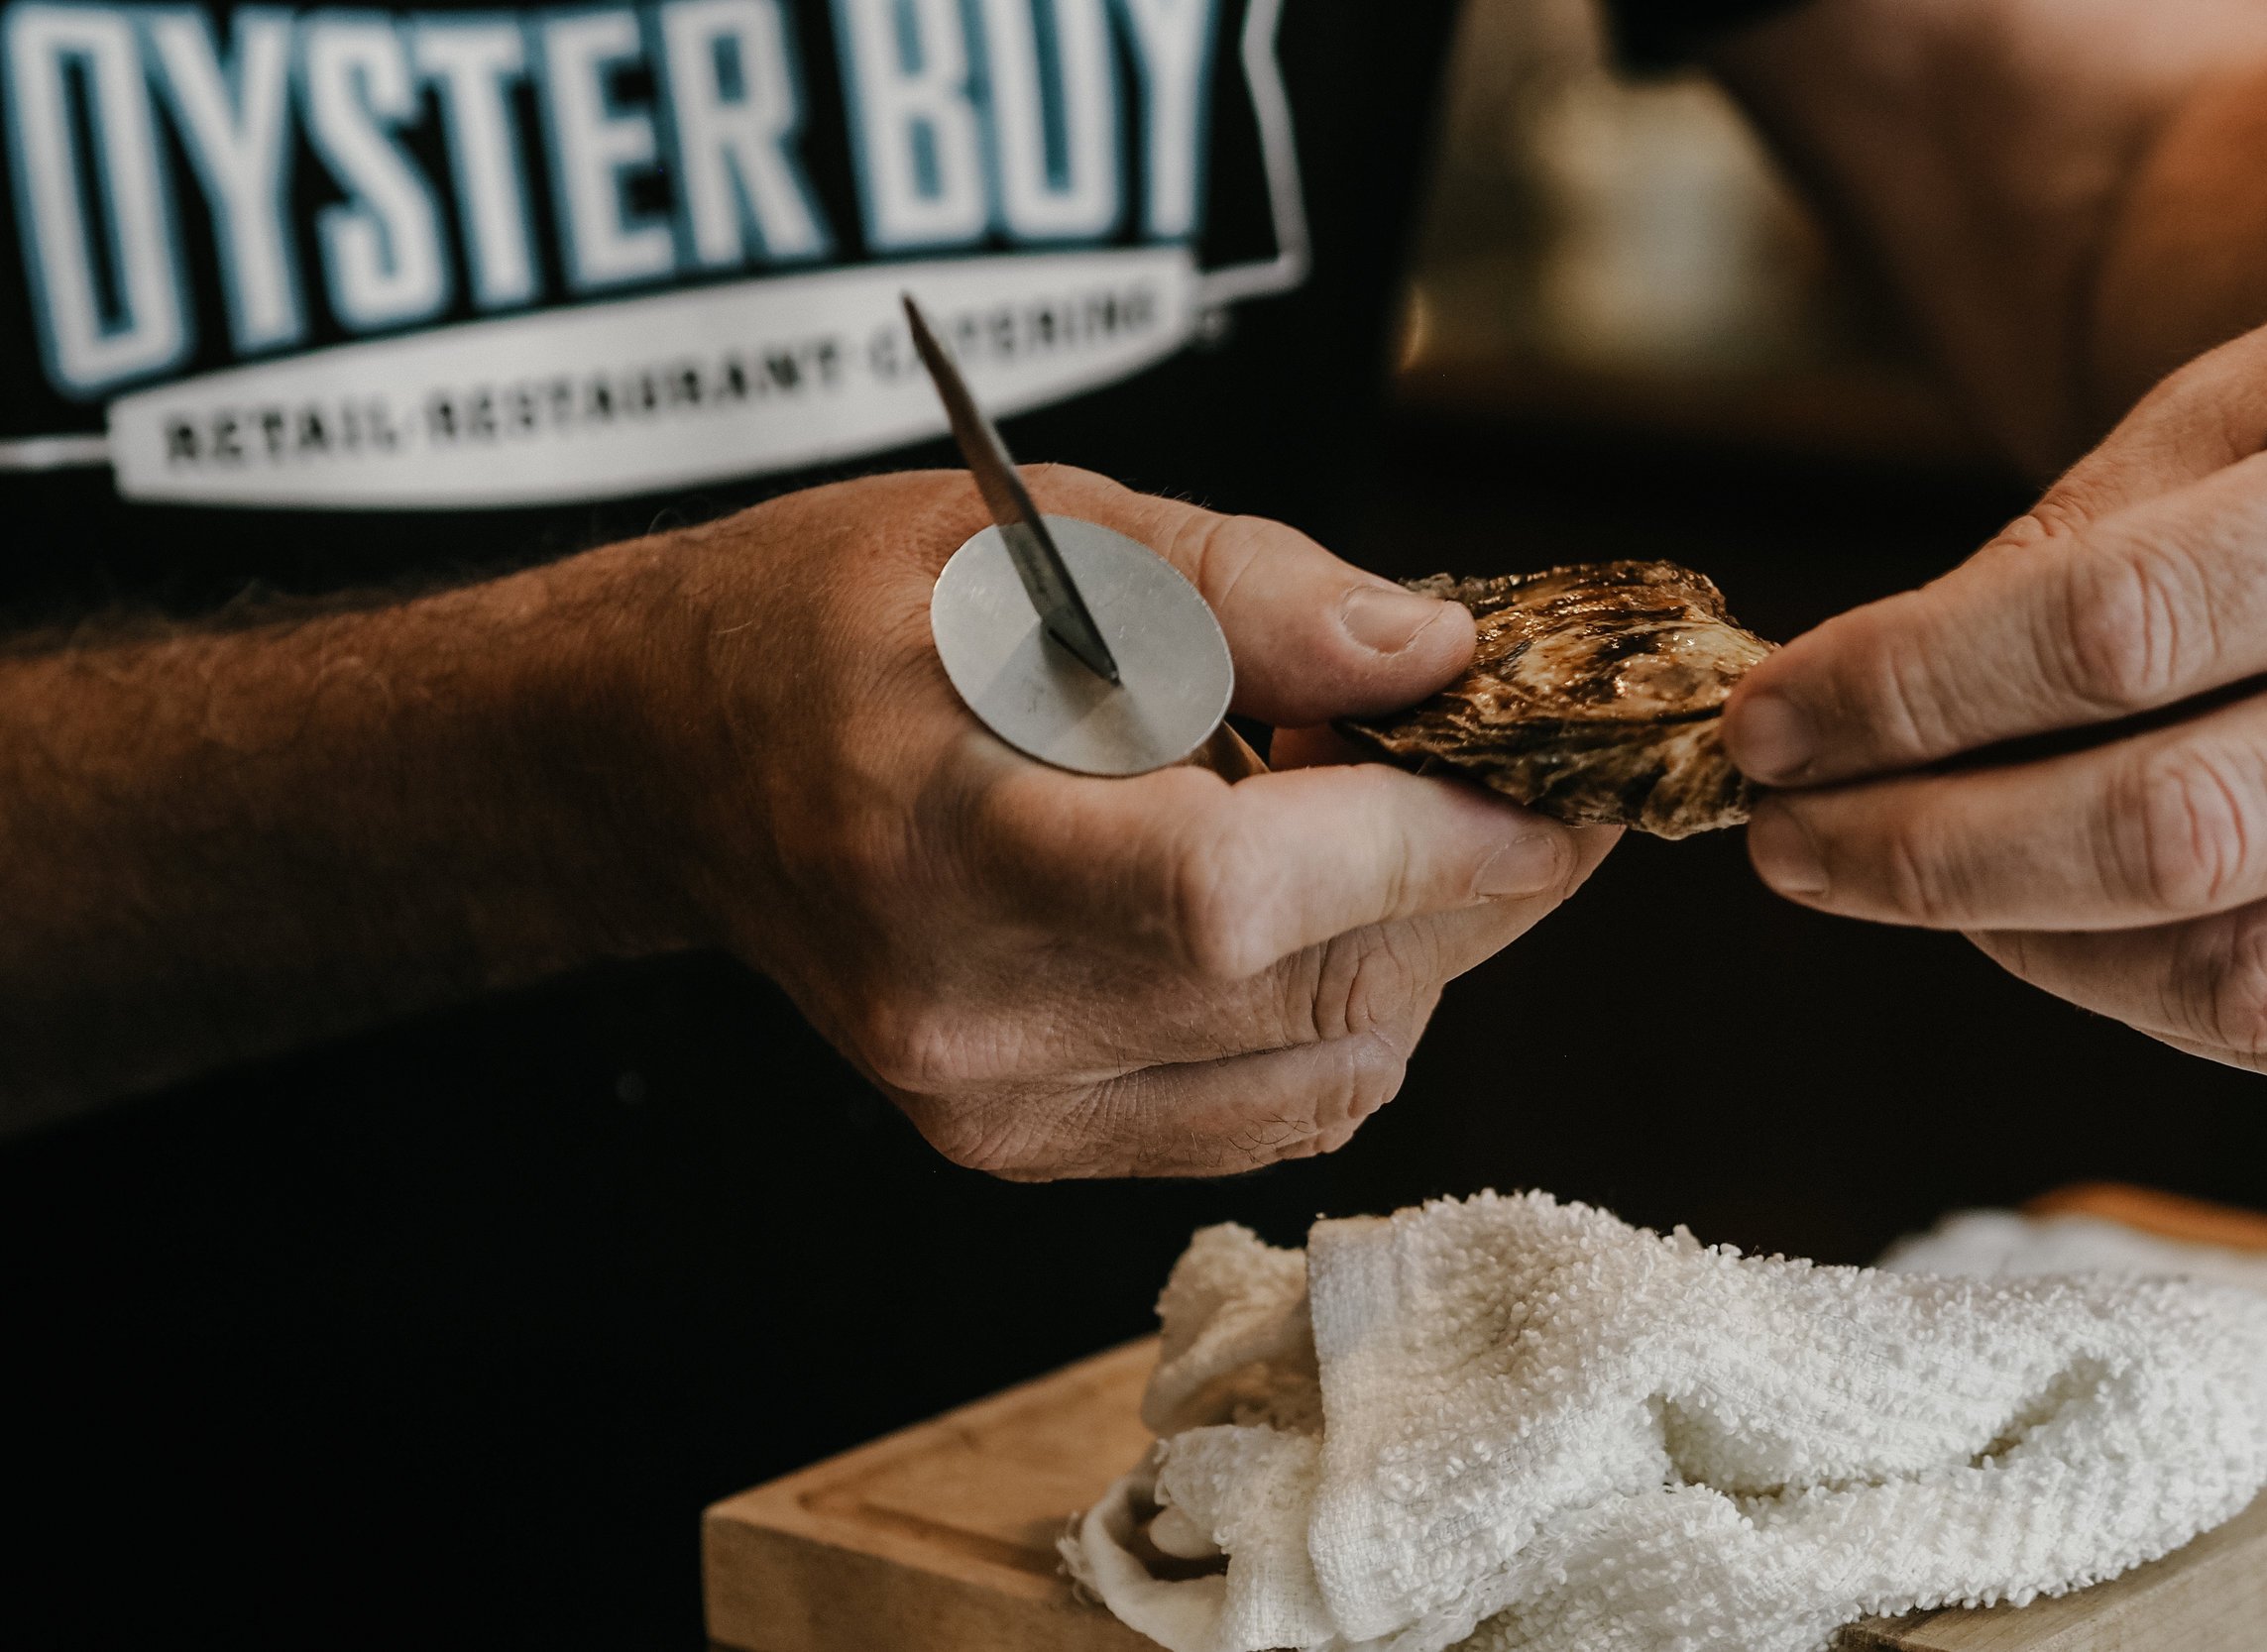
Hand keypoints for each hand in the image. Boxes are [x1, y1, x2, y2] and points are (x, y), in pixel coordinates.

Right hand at [639, 467, 1615, 1175]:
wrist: (672, 757)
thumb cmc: (832, 615)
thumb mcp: (1027, 532)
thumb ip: (1243, 591)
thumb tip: (1439, 652)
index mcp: (939, 841)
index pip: (1235, 898)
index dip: (1427, 843)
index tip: (1544, 771)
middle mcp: (968, 1018)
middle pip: (1314, 993)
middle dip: (1474, 879)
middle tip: (1519, 765)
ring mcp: (997, 1104)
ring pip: (1327, 1068)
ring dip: (1423, 942)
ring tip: (1392, 810)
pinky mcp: (1028, 1137)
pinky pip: (1270, 1103)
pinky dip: (1346, 1001)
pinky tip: (1322, 897)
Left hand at [1721, 241, 2266, 1083]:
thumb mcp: (2250, 397)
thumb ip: (2069, 548)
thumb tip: (1860, 697)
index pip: (2124, 628)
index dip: (1911, 690)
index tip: (1768, 723)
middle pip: (2173, 830)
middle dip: (1926, 851)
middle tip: (1785, 834)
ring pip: (2239, 972)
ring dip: (2021, 938)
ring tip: (1904, 868)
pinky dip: (2135, 993)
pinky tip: (2044, 915)